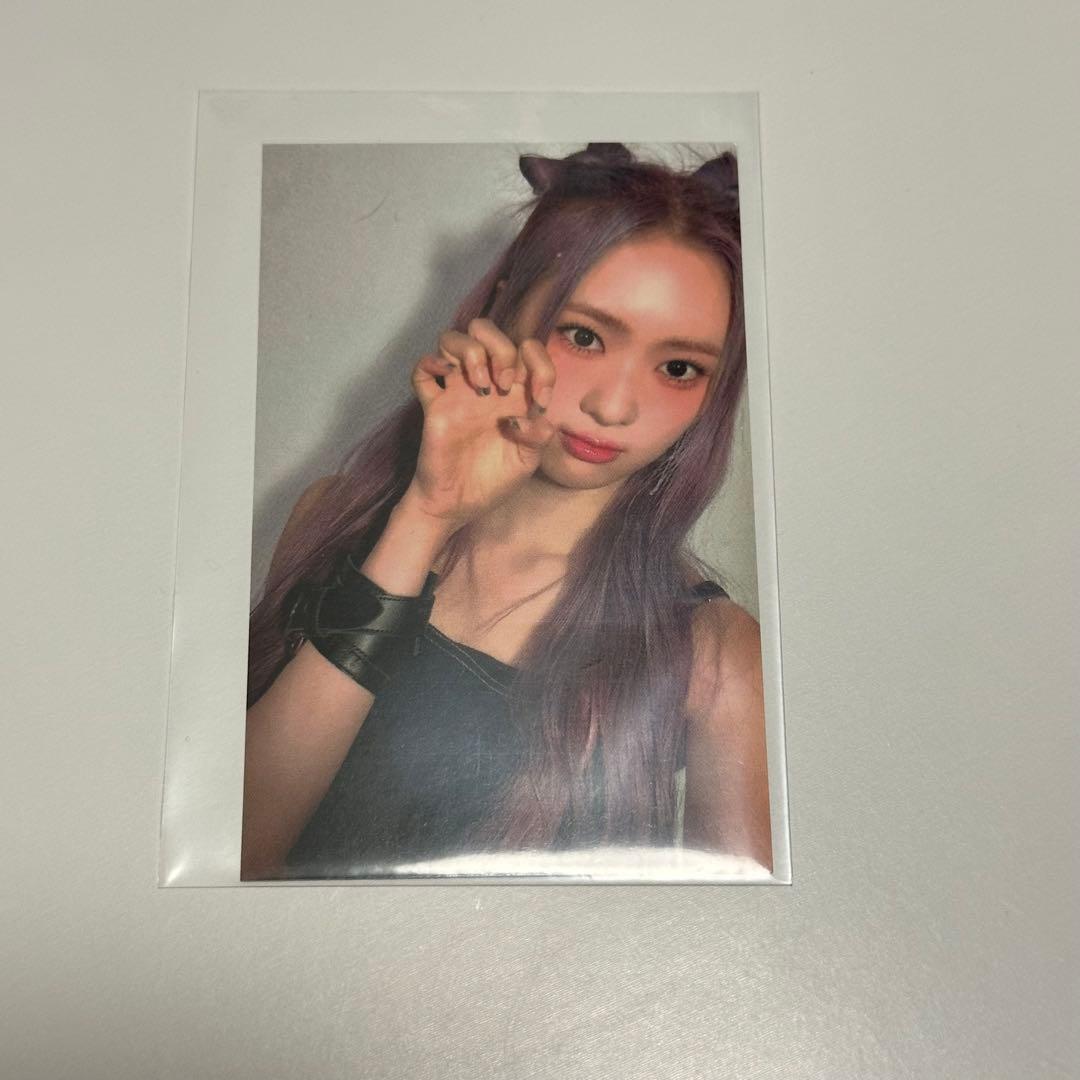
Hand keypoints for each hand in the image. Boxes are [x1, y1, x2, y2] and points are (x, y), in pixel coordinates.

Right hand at [406, 317, 557, 527]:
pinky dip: (430, 363)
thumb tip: (529, 417)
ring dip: (470, 353)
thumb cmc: (493, 482)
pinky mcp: (433, 404)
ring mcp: (457, 392)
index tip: (539, 401)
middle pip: (488, 332)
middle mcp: (487, 386)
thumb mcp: (527, 463)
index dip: (540, 364)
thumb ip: (538, 438)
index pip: (530, 351)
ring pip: (453, 340)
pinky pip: (422, 368)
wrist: (457, 504)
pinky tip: (445, 379)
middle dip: (501, 348)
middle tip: (504, 384)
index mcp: (515, 394)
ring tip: (478, 387)